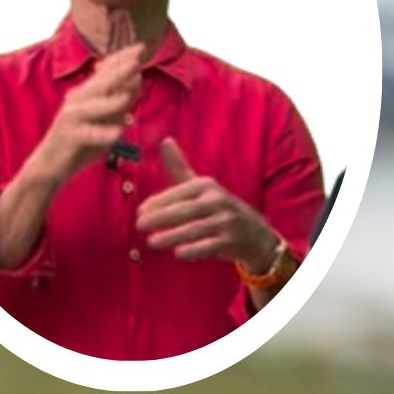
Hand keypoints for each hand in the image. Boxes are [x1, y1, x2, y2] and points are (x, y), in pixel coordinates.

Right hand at [30, 19, 143, 185]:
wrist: (50, 165)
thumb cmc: (80, 142)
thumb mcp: (103, 120)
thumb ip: (118, 102)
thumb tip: (138, 80)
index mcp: (86, 94)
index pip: (105, 72)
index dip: (122, 59)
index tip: (141, 47)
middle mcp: (77, 101)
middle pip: (101, 84)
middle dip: (119, 72)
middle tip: (137, 60)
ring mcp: (71, 118)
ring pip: (93, 108)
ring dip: (110, 103)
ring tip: (127, 98)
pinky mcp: (69, 138)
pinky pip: (87, 135)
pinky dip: (102, 134)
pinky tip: (117, 134)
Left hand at [136, 138, 277, 269]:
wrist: (254, 233)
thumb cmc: (217, 208)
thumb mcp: (200, 186)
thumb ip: (179, 167)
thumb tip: (165, 140)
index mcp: (207, 186)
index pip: (179, 193)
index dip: (158, 202)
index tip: (139, 211)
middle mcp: (218, 201)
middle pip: (186, 210)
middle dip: (162, 217)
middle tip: (139, 225)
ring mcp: (227, 221)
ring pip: (197, 229)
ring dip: (173, 235)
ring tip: (151, 242)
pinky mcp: (232, 241)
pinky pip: (212, 246)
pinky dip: (195, 250)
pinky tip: (178, 253)